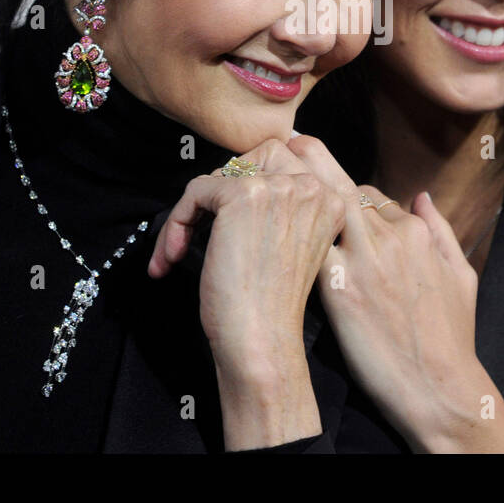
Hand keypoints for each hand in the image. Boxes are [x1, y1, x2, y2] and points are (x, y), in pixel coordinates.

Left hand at [147, 139, 347, 449]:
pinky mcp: (243, 195)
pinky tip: (172, 255)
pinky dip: (176, 221)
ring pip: (217, 177)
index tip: (221, 228)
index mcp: (331, 198)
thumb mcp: (290, 245)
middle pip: (250, 161)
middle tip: (198, 234)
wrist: (262, 340)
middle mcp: (311, 186)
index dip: (242, 190)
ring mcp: (279, 187)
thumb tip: (232, 182)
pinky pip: (195, 190)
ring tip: (177, 251)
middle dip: (217, 195)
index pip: (279, 164)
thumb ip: (281, 210)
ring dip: (190, 214)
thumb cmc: (271, 306)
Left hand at [286, 136, 487, 450]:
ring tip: (269, 172)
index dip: (345, 196)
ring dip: (295, 187)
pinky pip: (306, 246)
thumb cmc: (453, 339)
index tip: (327, 201)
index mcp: (417, 231)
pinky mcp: (339, 288)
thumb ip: (442, 231)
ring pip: (322, 204)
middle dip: (314, 162)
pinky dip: (287, 234)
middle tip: (288, 145)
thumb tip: (423, 197)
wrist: (440, 386)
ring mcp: (364, 259)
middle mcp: (390, 236)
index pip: (372, 195)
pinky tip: (265, 230)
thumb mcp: (461, 276)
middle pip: (343, 185)